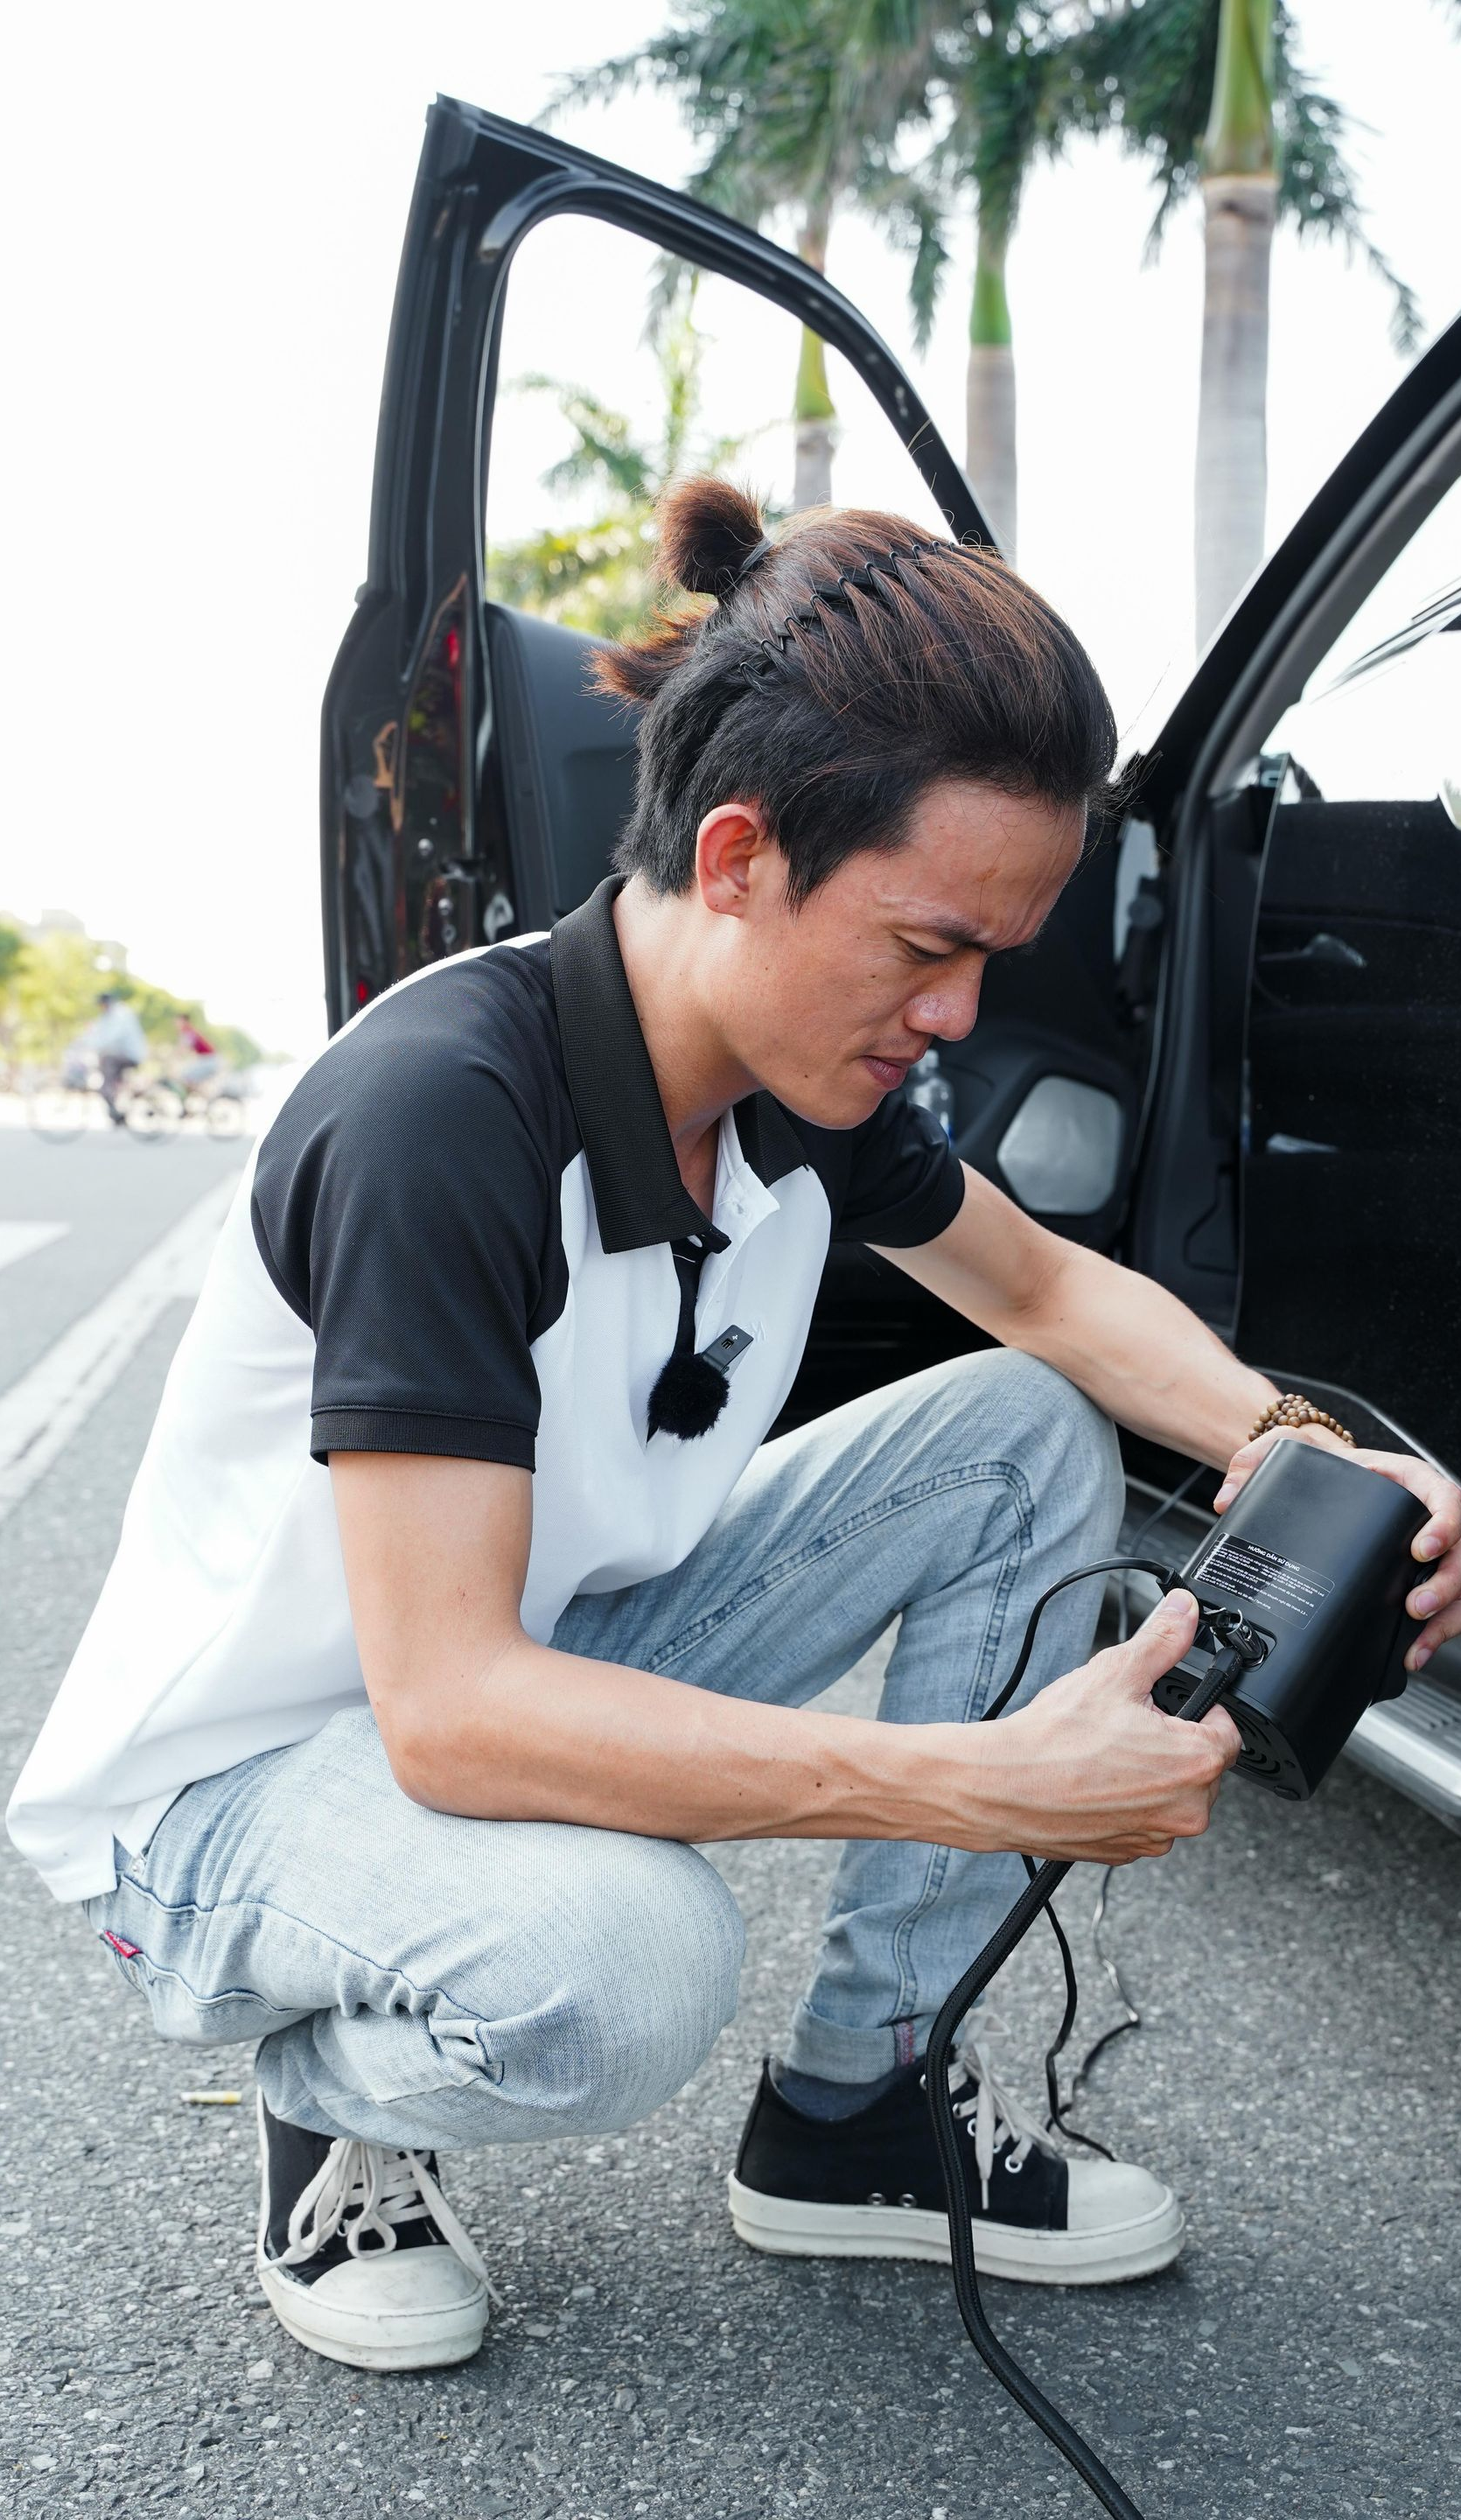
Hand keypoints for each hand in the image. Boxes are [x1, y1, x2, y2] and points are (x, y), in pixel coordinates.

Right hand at [975, 1591, 1239, 1865]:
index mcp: (1196, 1764)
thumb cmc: (1054, 1740)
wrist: (1000, 1788)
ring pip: (1169, 1795)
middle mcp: (1186, 1810)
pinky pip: (1142, 1820)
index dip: (1200, 1710)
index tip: (1169, 1704)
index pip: (1228, 1731)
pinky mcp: (1126, 1852)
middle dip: (1172, 1743)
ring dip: (1149, 1775)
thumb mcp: (1115, 1672)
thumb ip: (1161, 1640)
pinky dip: (1124, 1801)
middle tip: (1128, 1726)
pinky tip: (1092, 1780)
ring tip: (1104, 1753)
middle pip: (1200, 1766)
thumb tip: (1184, 1613)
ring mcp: (1155, 1837)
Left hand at [1213, 1425, 1460, 1670]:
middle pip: (1459, 1551)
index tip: (1423, 1548)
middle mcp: (1426, 1515)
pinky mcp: (1421, 1578)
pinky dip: (1433, 1632)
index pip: (1445, 1498)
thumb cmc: (1320, 1468)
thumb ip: (1258, 1460)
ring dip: (1446, 1617)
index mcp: (1407, 1480)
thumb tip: (1228, 1496)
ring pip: (1458, 1585)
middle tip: (1415, 1605)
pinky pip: (1444, 1607)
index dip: (1444, 1525)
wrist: (1322, 1485)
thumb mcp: (1289, 1450)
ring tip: (1417, 1638)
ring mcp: (1430, 1549)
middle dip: (1446, 1583)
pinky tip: (1414, 1652)